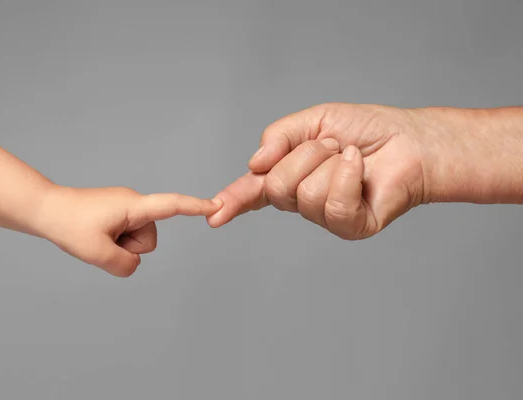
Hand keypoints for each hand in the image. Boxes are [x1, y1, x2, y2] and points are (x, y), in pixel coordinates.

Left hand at [37, 186, 221, 276]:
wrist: (45, 208)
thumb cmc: (68, 224)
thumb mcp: (96, 252)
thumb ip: (124, 265)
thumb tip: (135, 264)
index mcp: (133, 205)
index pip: (171, 205)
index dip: (195, 207)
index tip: (217, 205)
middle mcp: (134, 203)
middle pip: (149, 238)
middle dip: (130, 247)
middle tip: (101, 241)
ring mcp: (126, 207)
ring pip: (138, 240)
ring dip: (120, 245)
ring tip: (96, 237)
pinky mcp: (118, 212)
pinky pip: (127, 235)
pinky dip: (115, 241)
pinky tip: (96, 236)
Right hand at [207, 103, 426, 238]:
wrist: (408, 138)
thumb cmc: (364, 130)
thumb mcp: (313, 120)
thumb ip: (278, 136)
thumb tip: (254, 164)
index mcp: (289, 175)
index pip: (253, 192)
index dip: (233, 201)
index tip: (214, 213)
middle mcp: (302, 200)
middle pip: (277, 187)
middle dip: (303, 155)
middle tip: (330, 145)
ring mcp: (325, 217)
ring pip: (304, 194)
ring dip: (328, 161)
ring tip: (349, 155)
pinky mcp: (350, 227)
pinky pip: (333, 203)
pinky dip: (346, 174)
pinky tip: (359, 165)